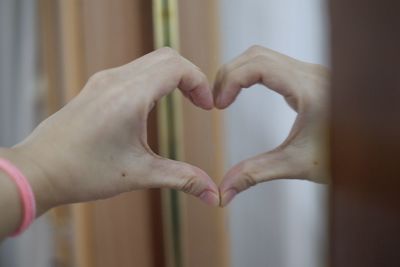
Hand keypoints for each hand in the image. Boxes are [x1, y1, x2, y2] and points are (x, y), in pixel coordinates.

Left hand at [12, 48, 219, 212]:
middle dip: (189, 76)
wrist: (39, 170)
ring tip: (183, 101)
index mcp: (129, 96)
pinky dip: (154, 79)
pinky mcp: (97, 86)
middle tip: (199, 102)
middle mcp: (116, 80)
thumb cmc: (83, 172)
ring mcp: (104, 80)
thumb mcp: (139, 174)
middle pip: (166, 57)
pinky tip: (154, 104)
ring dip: (172, 76)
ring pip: (150, 61)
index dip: (199, 82)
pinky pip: (134, 70)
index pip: (176, 67)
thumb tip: (214, 194)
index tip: (207, 107)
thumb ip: (182, 179)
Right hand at [214, 45, 329, 206]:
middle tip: (217, 101)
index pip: (258, 65)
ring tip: (225, 97)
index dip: (230, 80)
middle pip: (256, 55)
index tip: (218, 105)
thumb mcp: (295, 164)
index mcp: (308, 89)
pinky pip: (272, 64)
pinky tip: (243, 91)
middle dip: (229, 74)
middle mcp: (310, 73)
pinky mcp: (308, 78)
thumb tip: (223, 192)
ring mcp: (310, 73)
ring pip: (263, 56)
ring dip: (239, 72)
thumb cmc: (344, 158)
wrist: (373, 153)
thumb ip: (255, 174)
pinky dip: (251, 74)